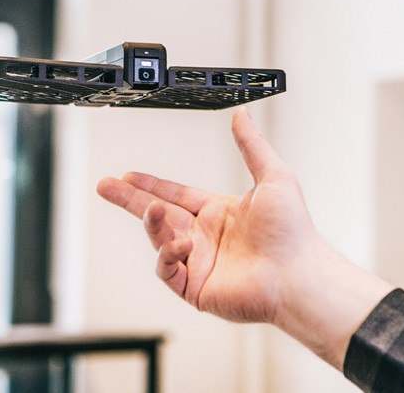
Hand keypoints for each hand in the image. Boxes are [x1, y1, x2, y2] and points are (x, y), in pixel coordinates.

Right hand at [96, 107, 319, 323]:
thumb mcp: (273, 176)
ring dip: (151, 223)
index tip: (129, 174)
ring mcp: (200, 263)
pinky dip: (167, 254)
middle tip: (106, 185)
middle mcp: (207, 237)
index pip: (177, 195)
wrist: (297, 275)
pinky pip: (168, 269)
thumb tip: (242, 115)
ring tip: (151, 209)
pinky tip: (179, 243)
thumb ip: (252, 145)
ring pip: (160, 240)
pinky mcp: (196, 287)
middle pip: (158, 215)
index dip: (152, 185)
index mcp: (220, 213)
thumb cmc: (292, 231)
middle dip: (130, 200)